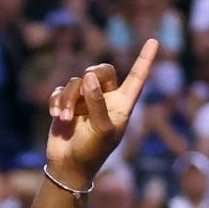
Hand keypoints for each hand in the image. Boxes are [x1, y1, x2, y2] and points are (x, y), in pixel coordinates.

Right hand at [45, 39, 158, 190]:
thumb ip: (98, 102)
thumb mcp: (101, 129)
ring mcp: (85, 100)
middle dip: (91, 76)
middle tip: (84, 87)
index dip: (144, 60)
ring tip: (65, 117)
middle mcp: (105, 99)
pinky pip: (61, 89)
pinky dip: (57, 100)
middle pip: (102, 71)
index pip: (136, 78)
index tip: (153, 41)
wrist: (68, 166)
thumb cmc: (91, 152)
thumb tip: (88, 76)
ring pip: (77, 81)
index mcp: (122, 105)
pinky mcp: (66, 103)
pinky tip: (55, 114)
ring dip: (69, 98)